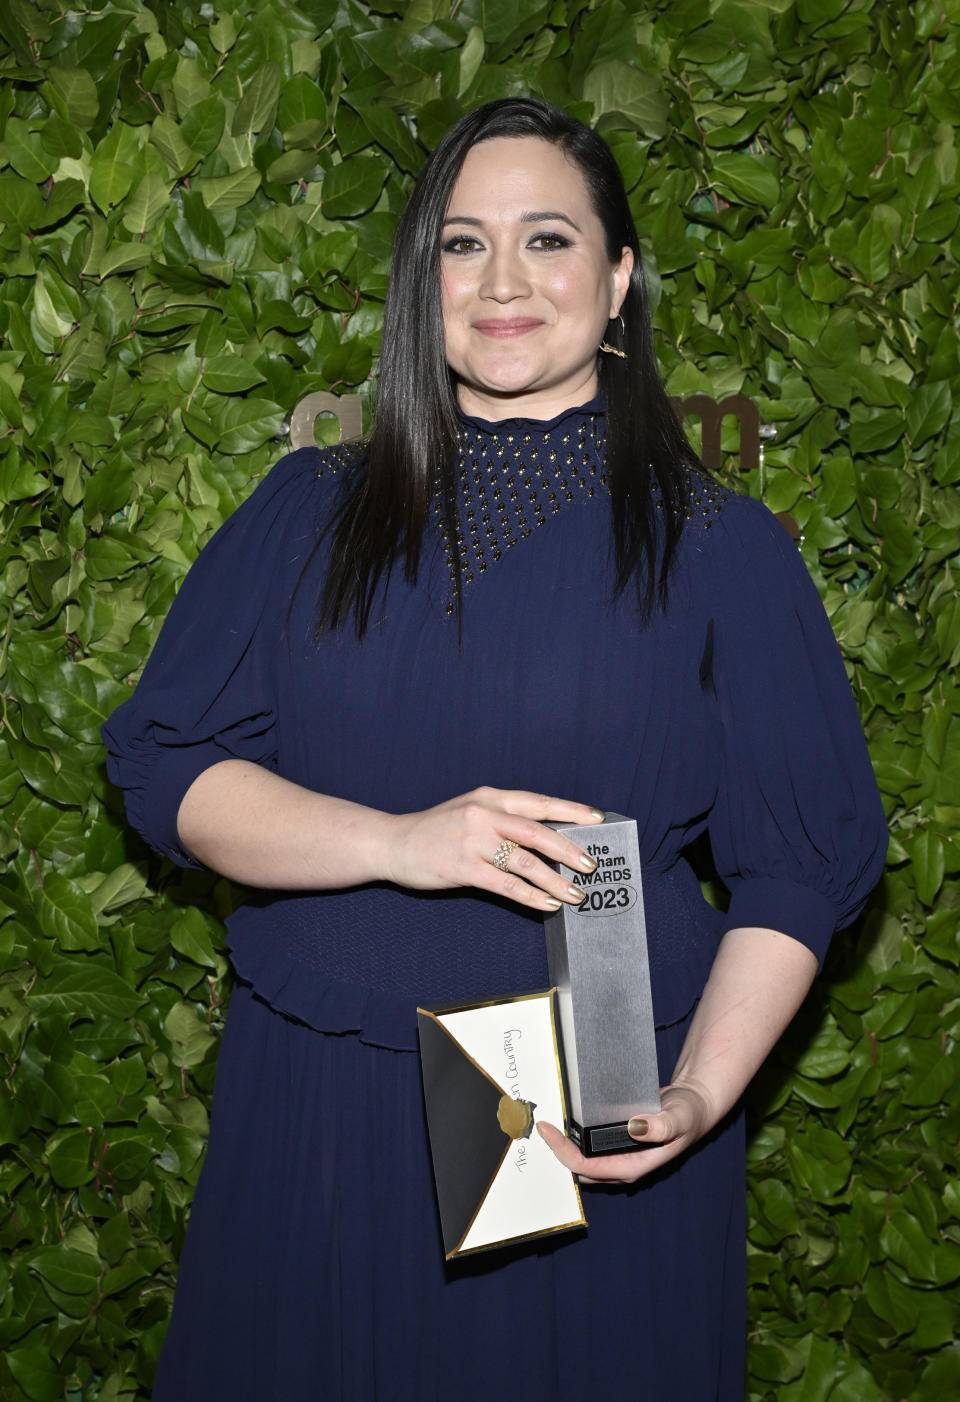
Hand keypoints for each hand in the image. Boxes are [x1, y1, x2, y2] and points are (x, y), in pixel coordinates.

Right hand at [383, 786, 603, 912]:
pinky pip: (506, 884)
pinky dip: (530, 896)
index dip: (571, 809)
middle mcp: (484, 814)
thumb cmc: (436, 830)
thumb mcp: (470, 811)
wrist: (392, 843)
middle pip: (537, 832)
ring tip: (574, 894)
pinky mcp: (464, 867)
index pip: (538, 802)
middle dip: (569, 849)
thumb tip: (547, 838)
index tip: (597, 819)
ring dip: (555, 880)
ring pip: (526, 862)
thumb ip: (502, 819)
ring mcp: (473, 841)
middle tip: (591, 865)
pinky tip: (546, 905)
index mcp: (489, 797)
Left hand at [536, 1080, 716, 1184]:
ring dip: (564, 1146)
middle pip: (579, 1167)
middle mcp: (622, 1165)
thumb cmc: (688, 1115)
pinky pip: (590, 1145)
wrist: (693, 1107)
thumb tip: (635, 1127)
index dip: (564, 1152)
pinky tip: (566, 1121)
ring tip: (546, 1126)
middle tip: (540, 1127)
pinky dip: (575, 1136)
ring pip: (582, 1159)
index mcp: (632, 1167)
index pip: (588, 1167)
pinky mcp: (617, 1142)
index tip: (548, 1131)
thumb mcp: (679, 1118)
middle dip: (557, 1152)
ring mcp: (619, 1155)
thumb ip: (661, 1126)